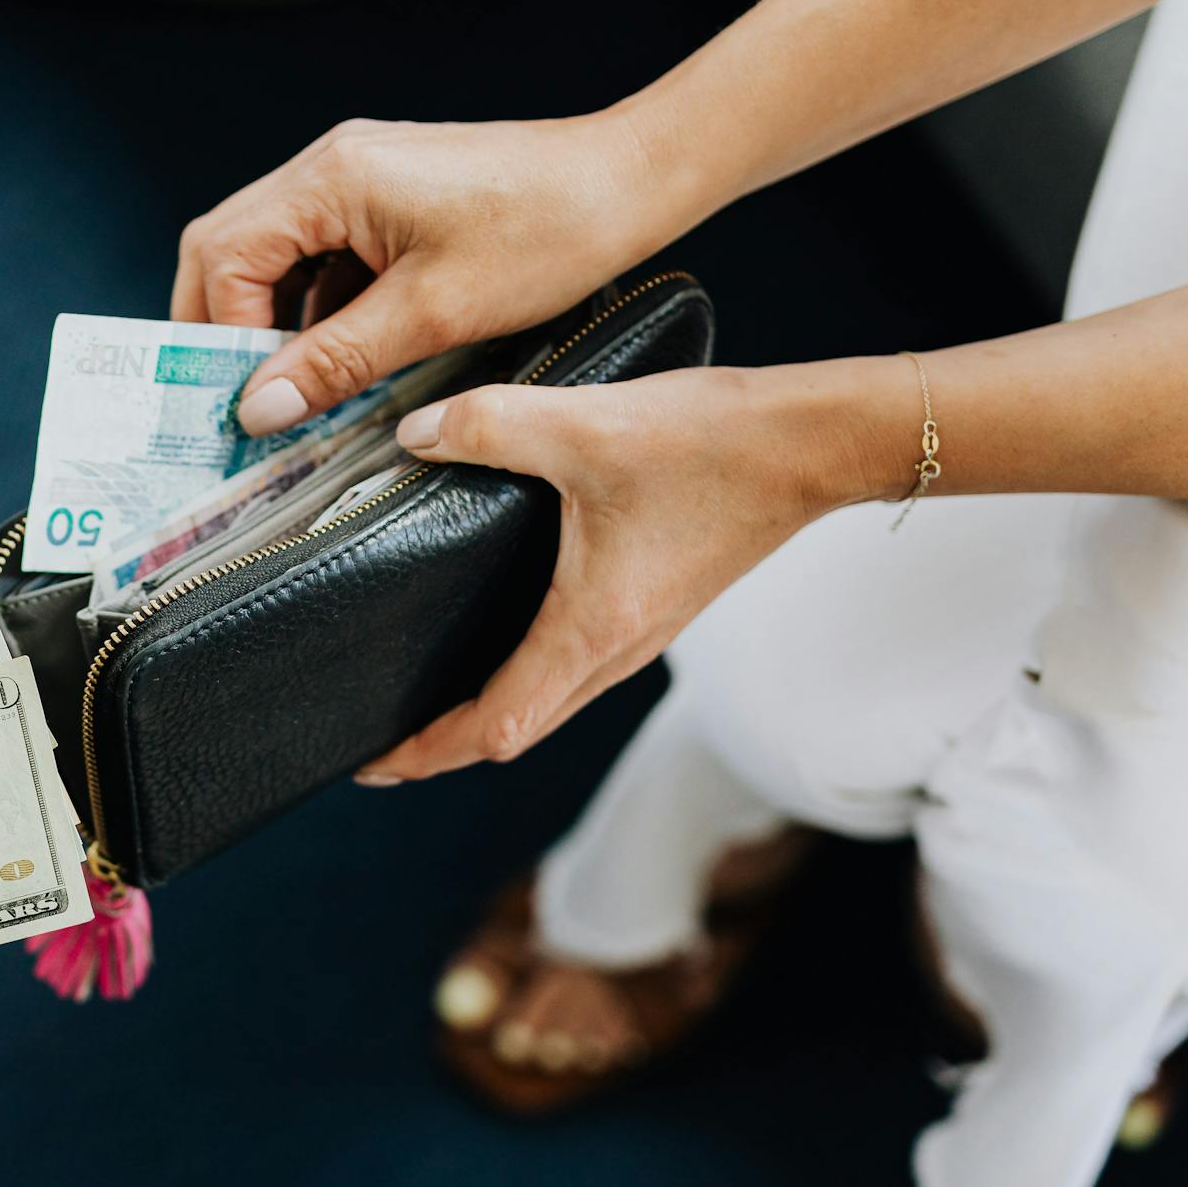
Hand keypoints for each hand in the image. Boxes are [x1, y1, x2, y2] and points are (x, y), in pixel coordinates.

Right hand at [172, 111, 687, 433]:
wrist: (631, 180)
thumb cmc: (546, 233)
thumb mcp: (431, 314)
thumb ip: (335, 361)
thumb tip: (257, 410)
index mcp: (331, 179)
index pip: (223, 257)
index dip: (220, 336)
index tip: (245, 404)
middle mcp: (331, 164)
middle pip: (228, 248)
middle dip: (225, 328)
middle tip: (243, 401)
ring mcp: (358, 175)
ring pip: (273, 254)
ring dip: (273, 322)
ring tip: (299, 388)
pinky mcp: (387, 195)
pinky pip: (321, 253)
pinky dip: (317, 308)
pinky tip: (347, 355)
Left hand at [356, 361, 885, 779]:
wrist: (816, 442)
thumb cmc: (715, 444)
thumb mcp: (586, 425)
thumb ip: (490, 424)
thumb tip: (412, 432)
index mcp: (590, 631)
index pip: (494, 728)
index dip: (426, 752)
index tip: (371, 762)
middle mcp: (615, 652)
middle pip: (513, 734)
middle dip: (441, 751)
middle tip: (376, 747)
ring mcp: (637, 637)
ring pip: (546, 707)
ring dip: (483, 718)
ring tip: (420, 706)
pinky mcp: (651, 611)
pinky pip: (572, 672)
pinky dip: (522, 681)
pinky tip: (492, 643)